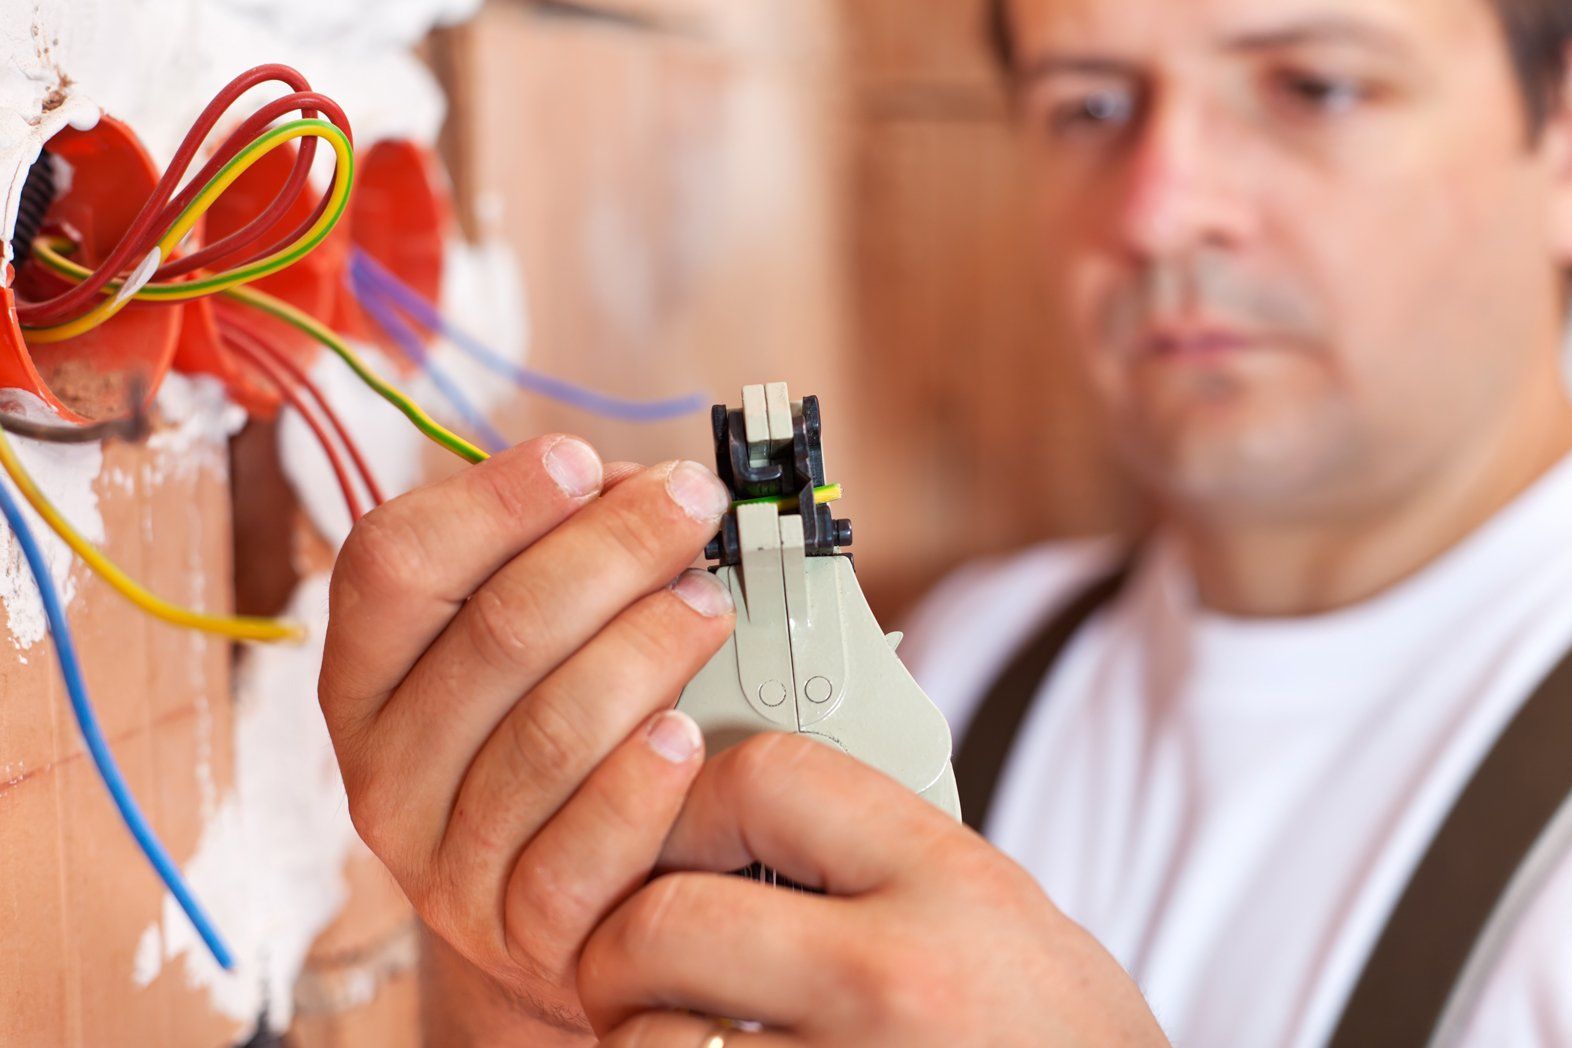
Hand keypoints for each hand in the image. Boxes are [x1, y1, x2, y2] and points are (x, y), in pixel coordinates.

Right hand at [317, 436, 736, 1042]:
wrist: (550, 910)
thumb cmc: (541, 745)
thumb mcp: (516, 650)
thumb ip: (554, 562)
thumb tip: (636, 490)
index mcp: (366, 677)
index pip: (394, 563)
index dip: (493, 499)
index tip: (580, 460)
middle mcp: (386, 769)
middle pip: (499, 632)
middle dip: (615, 548)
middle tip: (693, 506)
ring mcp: (445, 861)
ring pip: (551, 732)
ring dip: (648, 646)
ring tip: (709, 605)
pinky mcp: (518, 932)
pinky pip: (582, 851)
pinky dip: (642, 783)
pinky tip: (688, 736)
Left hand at [577, 733, 1168, 1046]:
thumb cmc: (1067, 1044)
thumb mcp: (1008, 918)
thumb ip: (887, 858)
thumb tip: (753, 800)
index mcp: (951, 885)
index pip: (764, 777)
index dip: (692, 794)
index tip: (676, 829)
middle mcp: (898, 979)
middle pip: (670, 916)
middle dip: (622, 940)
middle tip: (635, 959)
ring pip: (651, 1041)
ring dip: (640, 1040)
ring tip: (681, 1038)